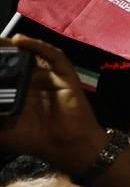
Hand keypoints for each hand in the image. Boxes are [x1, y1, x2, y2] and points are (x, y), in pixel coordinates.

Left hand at [0, 35, 107, 168]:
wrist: (65, 146)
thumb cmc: (35, 139)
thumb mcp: (2, 129)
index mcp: (16, 91)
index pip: (1, 71)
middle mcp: (32, 80)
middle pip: (13, 58)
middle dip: (0, 51)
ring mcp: (49, 75)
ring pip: (30, 53)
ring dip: (12, 44)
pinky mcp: (64, 74)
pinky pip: (52, 55)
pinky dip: (36, 45)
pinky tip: (20, 41)